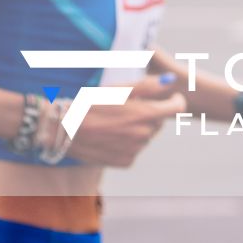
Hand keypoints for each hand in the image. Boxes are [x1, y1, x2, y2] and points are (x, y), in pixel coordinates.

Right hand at [61, 72, 184, 167]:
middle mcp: (144, 135)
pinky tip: (111, 135)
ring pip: (146, 136)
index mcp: (145, 114)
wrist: (65, 129)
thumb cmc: (91, 103)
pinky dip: (128, 142)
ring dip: (138, 128)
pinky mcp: (126, 161)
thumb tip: (170, 80)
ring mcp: (136, 150)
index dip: (176, 100)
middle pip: (159, 122)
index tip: (171, 96)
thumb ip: (148, 85)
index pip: (177, 108)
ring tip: (115, 121)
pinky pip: (135, 149)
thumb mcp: (118, 88)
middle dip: (151, 113)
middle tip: (129, 106)